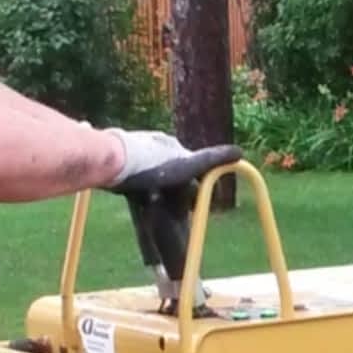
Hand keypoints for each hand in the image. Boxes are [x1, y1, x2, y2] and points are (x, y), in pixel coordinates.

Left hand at [105, 132, 242, 197]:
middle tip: (170, 209)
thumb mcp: (187, 165)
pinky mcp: (120, 155)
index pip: (190, 166)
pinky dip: (138, 184)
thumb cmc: (151, 166)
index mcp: (173, 145)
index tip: (190, 206)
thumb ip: (212, 160)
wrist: (113, 160)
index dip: (193, 186)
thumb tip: (240, 152)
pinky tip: (132, 195)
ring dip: (155, 187)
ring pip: (152, 171)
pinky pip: (134, 173)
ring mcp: (137, 146)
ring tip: (151, 204)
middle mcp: (156, 142)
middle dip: (173, 187)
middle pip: (171, 169)